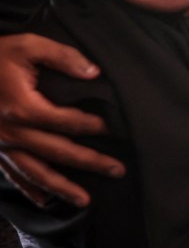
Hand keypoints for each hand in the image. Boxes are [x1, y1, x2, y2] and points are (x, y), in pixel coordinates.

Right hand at [0, 34, 117, 207]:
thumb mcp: (28, 46)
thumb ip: (63, 57)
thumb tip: (94, 72)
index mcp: (23, 108)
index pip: (68, 122)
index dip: (93, 126)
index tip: (114, 128)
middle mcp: (12, 133)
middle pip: (58, 152)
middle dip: (90, 162)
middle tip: (118, 170)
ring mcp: (0, 145)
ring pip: (35, 172)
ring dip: (62, 188)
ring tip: (85, 201)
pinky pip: (12, 174)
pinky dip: (29, 188)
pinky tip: (44, 200)